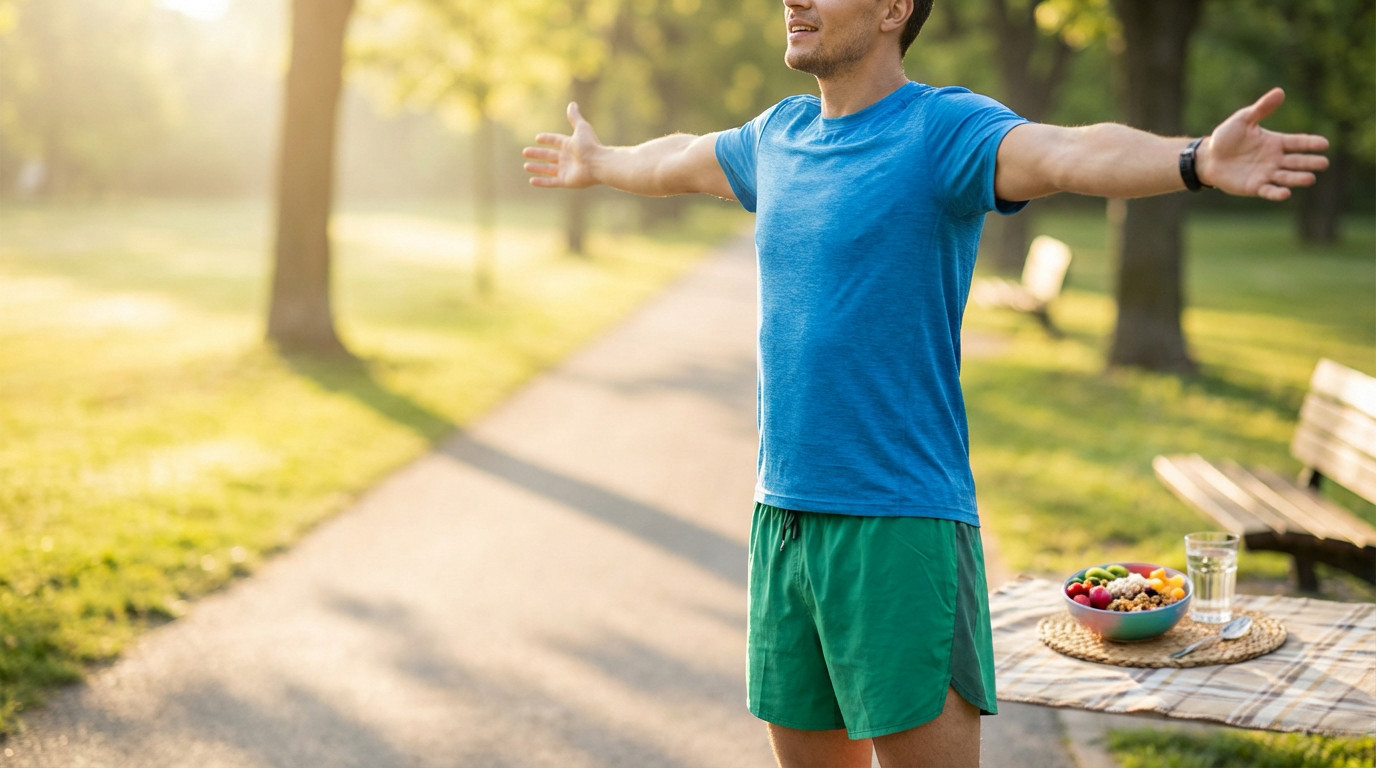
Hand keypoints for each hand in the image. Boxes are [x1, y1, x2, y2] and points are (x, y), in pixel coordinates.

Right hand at [522, 102, 601, 188]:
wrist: (598, 163)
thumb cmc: (590, 145)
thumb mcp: (581, 128)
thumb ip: (574, 117)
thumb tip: (572, 104)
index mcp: (570, 145)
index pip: (556, 141)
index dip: (547, 139)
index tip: (537, 138)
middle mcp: (568, 158)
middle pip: (549, 156)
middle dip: (537, 154)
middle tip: (525, 152)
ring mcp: (566, 170)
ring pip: (548, 169)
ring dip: (537, 168)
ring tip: (526, 166)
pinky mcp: (566, 181)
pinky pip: (551, 182)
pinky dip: (542, 182)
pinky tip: (531, 181)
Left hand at [1198, 88, 1329, 200]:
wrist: (1207, 157)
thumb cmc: (1226, 137)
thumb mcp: (1243, 120)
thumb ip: (1261, 109)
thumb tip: (1280, 92)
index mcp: (1276, 142)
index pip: (1298, 142)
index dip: (1311, 143)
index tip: (1324, 144)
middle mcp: (1275, 159)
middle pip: (1297, 161)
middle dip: (1310, 162)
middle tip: (1323, 163)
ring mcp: (1266, 174)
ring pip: (1287, 177)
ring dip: (1298, 178)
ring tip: (1310, 179)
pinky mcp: (1255, 187)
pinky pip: (1269, 191)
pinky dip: (1277, 193)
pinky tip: (1285, 194)